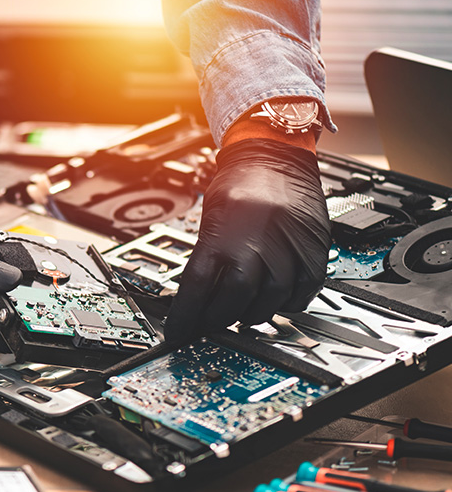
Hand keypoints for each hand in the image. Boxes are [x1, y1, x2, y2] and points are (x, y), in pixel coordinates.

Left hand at [164, 138, 329, 342]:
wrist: (274, 156)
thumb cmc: (239, 185)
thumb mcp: (209, 220)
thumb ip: (207, 259)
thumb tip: (198, 299)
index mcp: (221, 236)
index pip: (196, 290)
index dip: (185, 318)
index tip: (177, 335)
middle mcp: (255, 245)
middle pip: (233, 301)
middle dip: (218, 318)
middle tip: (211, 322)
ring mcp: (287, 249)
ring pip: (269, 302)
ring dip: (251, 313)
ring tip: (241, 310)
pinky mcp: (313, 252)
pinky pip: (301, 294)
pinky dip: (285, 304)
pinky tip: (272, 299)